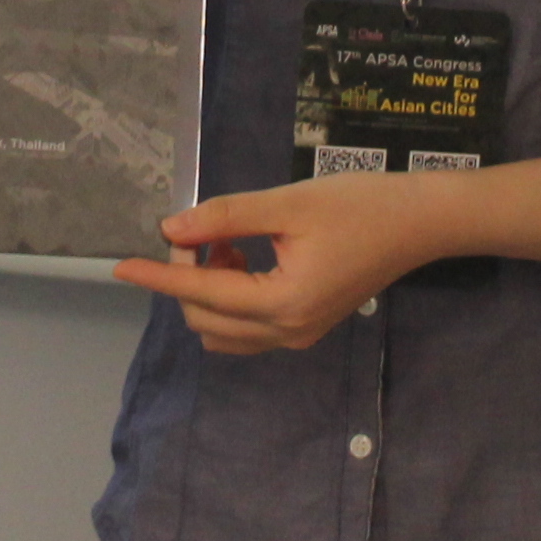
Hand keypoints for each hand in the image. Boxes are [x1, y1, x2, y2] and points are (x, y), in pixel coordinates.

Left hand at [112, 171, 453, 352]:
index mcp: (282, 302)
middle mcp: (287, 330)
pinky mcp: (306, 328)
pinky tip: (246, 259)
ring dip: (208, 292)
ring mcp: (298, 335)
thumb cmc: (359, 206)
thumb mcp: (288, 204)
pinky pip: (246, 330)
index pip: (202, 292)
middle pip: (205, 318)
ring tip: (229, 245)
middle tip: (202, 230)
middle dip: (189, 275)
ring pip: (223, 330)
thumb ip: (226, 218)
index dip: (159, 275)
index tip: (121, 266)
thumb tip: (173, 227)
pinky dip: (230, 300)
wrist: (420, 223)